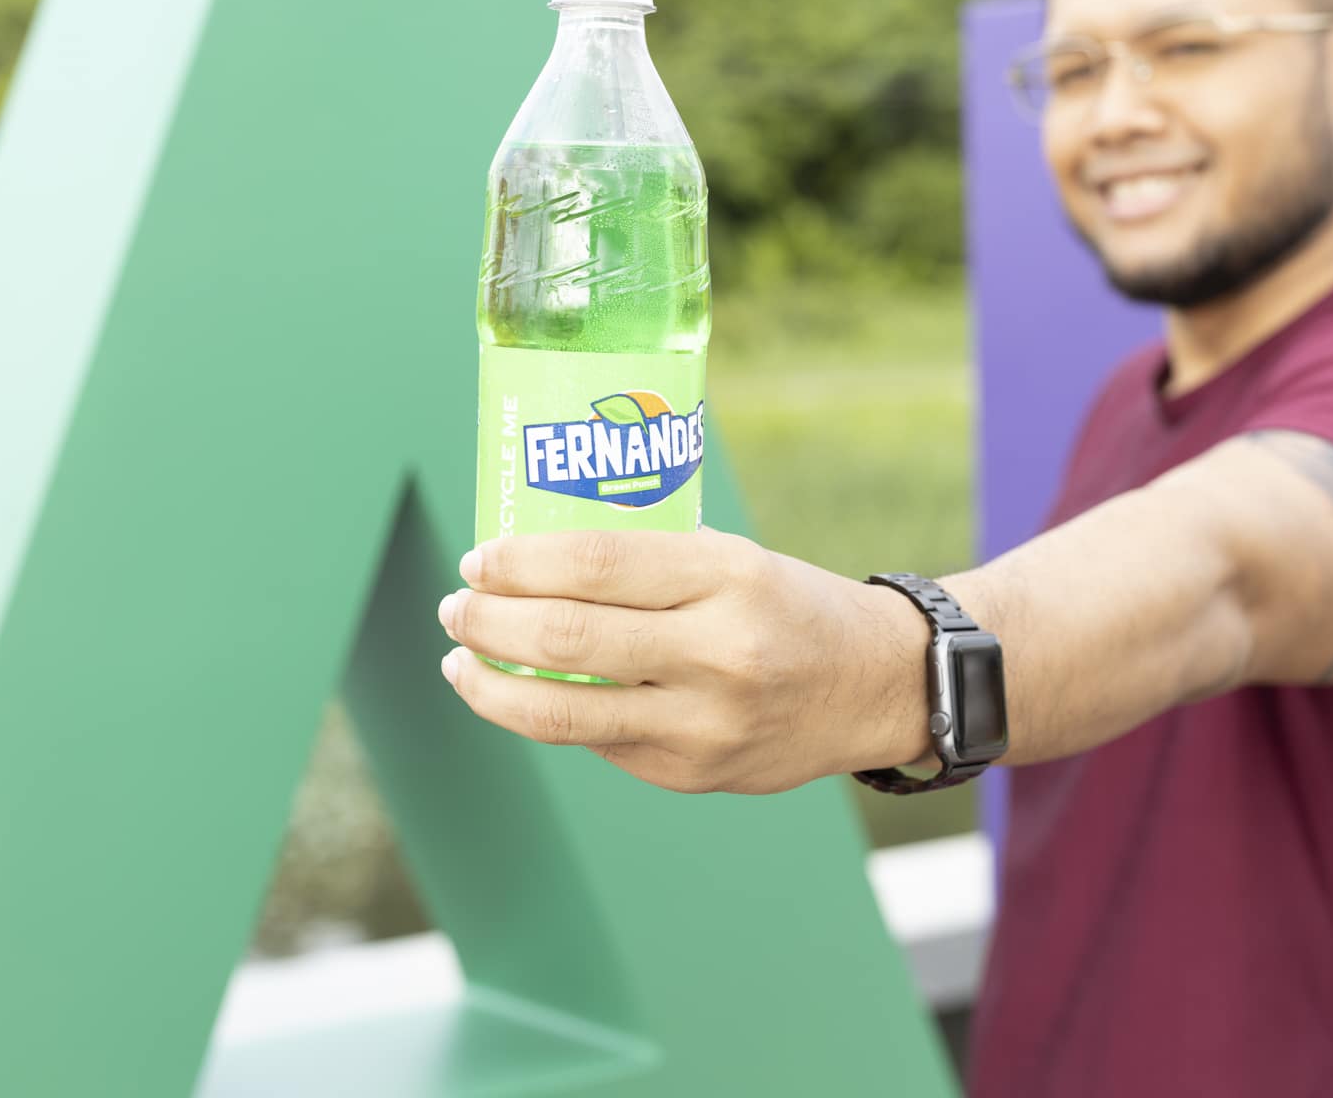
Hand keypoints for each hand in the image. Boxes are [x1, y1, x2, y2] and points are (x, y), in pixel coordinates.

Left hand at [436, 528, 931, 793]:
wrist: (876, 685)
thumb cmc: (787, 605)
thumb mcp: (732, 558)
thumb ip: (644, 566)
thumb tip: (526, 570)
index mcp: (729, 578)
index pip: (596, 565)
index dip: (520, 563)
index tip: (478, 560)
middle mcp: (719, 653)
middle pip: (566, 640)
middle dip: (489, 623)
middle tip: (457, 608)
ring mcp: (705, 724)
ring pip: (564, 714)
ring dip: (491, 686)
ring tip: (461, 663)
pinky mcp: (693, 774)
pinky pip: (597, 743)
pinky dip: (548, 716)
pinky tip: (526, 695)